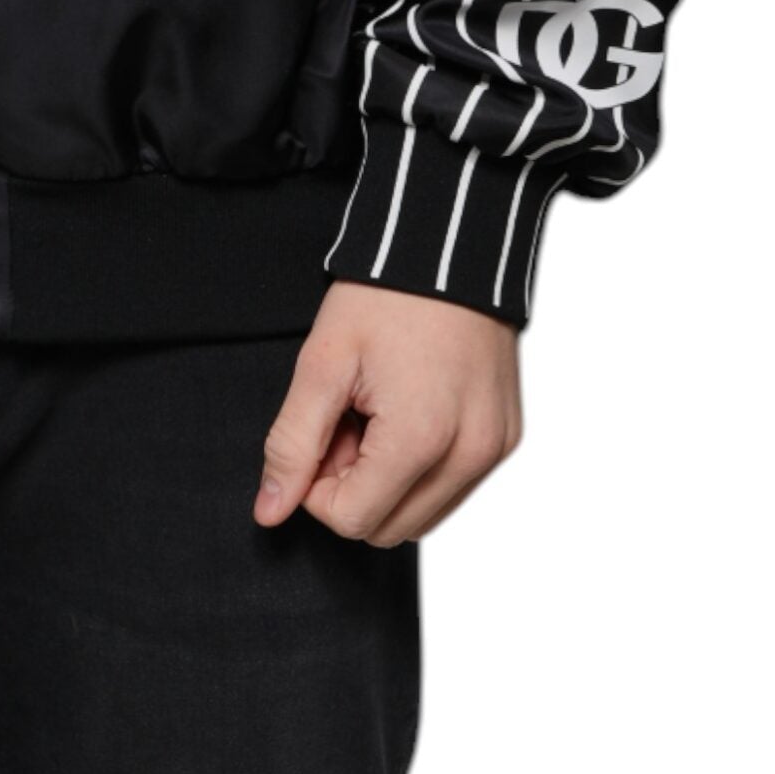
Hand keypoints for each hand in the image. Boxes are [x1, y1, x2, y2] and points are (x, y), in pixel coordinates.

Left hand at [254, 281, 520, 547]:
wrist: (446, 245)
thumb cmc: (384, 296)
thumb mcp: (322, 362)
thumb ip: (292, 443)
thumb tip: (269, 511)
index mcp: (423, 440)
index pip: (351, 520)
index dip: (317, 484)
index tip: (321, 428)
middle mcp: (470, 455)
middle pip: (388, 528)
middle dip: (353, 484)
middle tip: (347, 416)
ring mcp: (494, 448)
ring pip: (422, 515)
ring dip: (387, 479)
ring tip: (377, 409)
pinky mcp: (505, 437)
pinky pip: (452, 486)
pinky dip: (421, 465)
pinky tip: (409, 408)